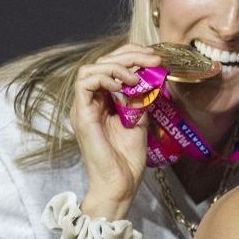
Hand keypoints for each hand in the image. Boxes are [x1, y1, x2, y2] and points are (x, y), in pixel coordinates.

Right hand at [71, 43, 160, 218]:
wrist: (120, 183)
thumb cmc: (128, 157)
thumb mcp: (140, 119)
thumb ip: (140, 98)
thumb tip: (151, 76)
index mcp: (103, 100)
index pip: (111, 65)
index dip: (133, 56)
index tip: (156, 59)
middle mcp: (90, 101)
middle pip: (102, 61)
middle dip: (130, 55)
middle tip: (153, 59)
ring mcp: (84, 107)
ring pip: (90, 68)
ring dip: (117, 66)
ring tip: (136, 77)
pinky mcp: (82, 115)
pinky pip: (85, 83)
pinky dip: (106, 78)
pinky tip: (125, 85)